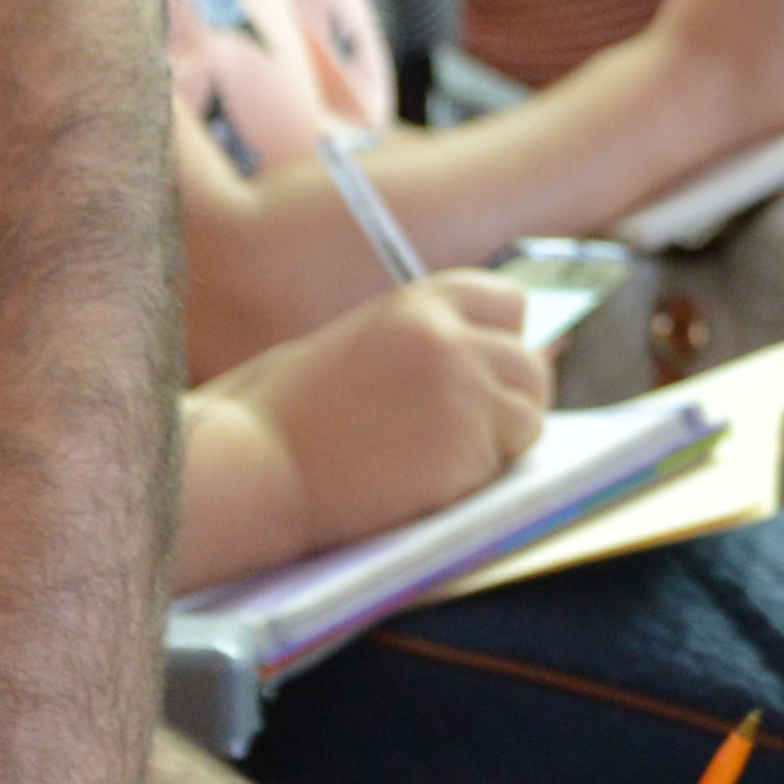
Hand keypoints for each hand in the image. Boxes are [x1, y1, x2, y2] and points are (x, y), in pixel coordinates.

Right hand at [240, 273, 552, 527]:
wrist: (253, 465)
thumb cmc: (285, 413)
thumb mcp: (356, 345)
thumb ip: (426, 341)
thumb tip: (508, 351)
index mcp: (417, 303)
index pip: (509, 303)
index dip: (503, 340)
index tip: (484, 370)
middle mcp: (450, 338)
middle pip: (531, 364)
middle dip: (510, 398)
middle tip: (465, 430)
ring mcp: (464, 393)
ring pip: (530, 414)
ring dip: (500, 440)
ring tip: (439, 457)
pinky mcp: (466, 449)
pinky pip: (505, 462)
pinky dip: (479, 476)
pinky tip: (426, 480)